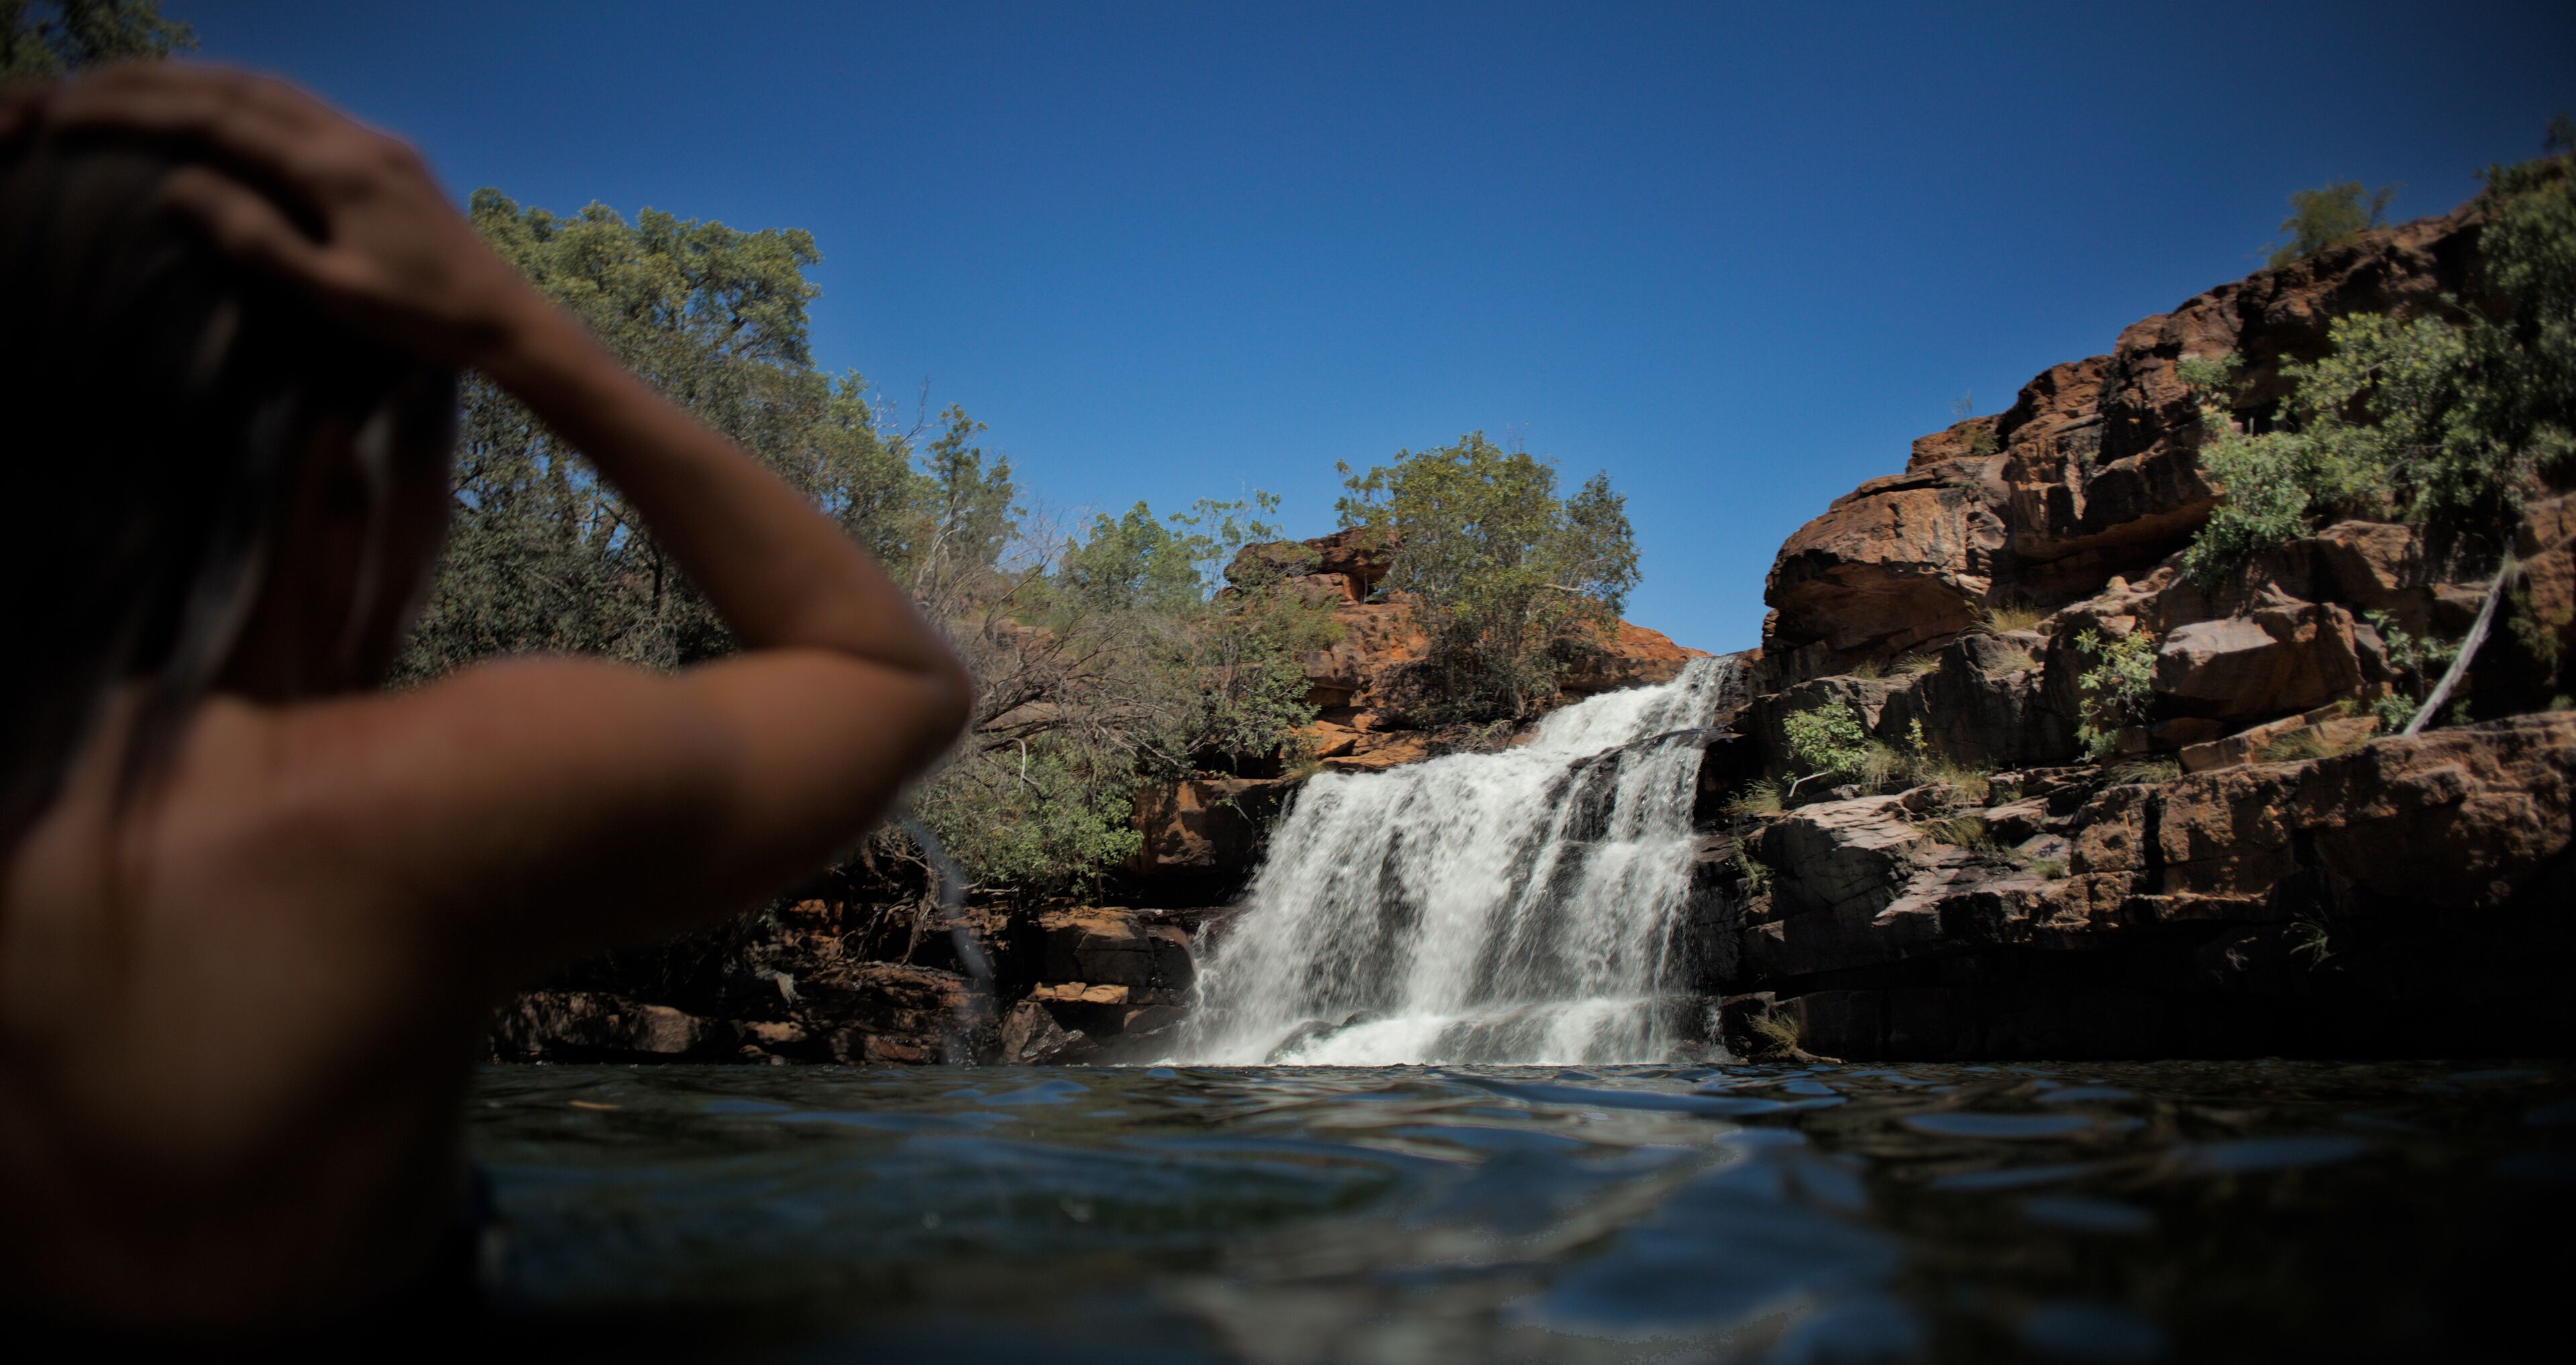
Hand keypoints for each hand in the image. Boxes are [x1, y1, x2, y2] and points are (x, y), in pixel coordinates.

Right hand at [19, 63, 544, 369]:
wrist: (505, 322)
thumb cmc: (421, 322)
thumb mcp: (331, 293)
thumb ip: (255, 238)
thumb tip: (180, 184)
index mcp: (335, 169)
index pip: (216, 120)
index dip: (138, 112)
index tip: (72, 116)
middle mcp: (353, 139)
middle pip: (235, 87)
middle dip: (153, 83)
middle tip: (80, 88)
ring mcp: (372, 142)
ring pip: (268, 89)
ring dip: (195, 82)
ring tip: (130, 88)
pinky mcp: (385, 156)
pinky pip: (299, 108)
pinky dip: (241, 99)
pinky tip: (214, 113)